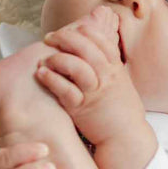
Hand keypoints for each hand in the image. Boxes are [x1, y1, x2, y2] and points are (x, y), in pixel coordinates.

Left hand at [36, 5, 145, 146]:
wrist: (126, 138)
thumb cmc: (122, 111)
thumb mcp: (121, 83)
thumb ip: (109, 67)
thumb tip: (93, 52)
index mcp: (115, 68)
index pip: (100, 39)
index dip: (83, 31)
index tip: (70, 30)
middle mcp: (106, 76)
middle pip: (85, 47)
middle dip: (65, 38)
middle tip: (50, 38)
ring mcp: (93, 91)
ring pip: (75, 66)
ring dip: (56, 59)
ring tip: (45, 59)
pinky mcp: (81, 108)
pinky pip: (64, 89)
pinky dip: (51, 79)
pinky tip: (41, 74)